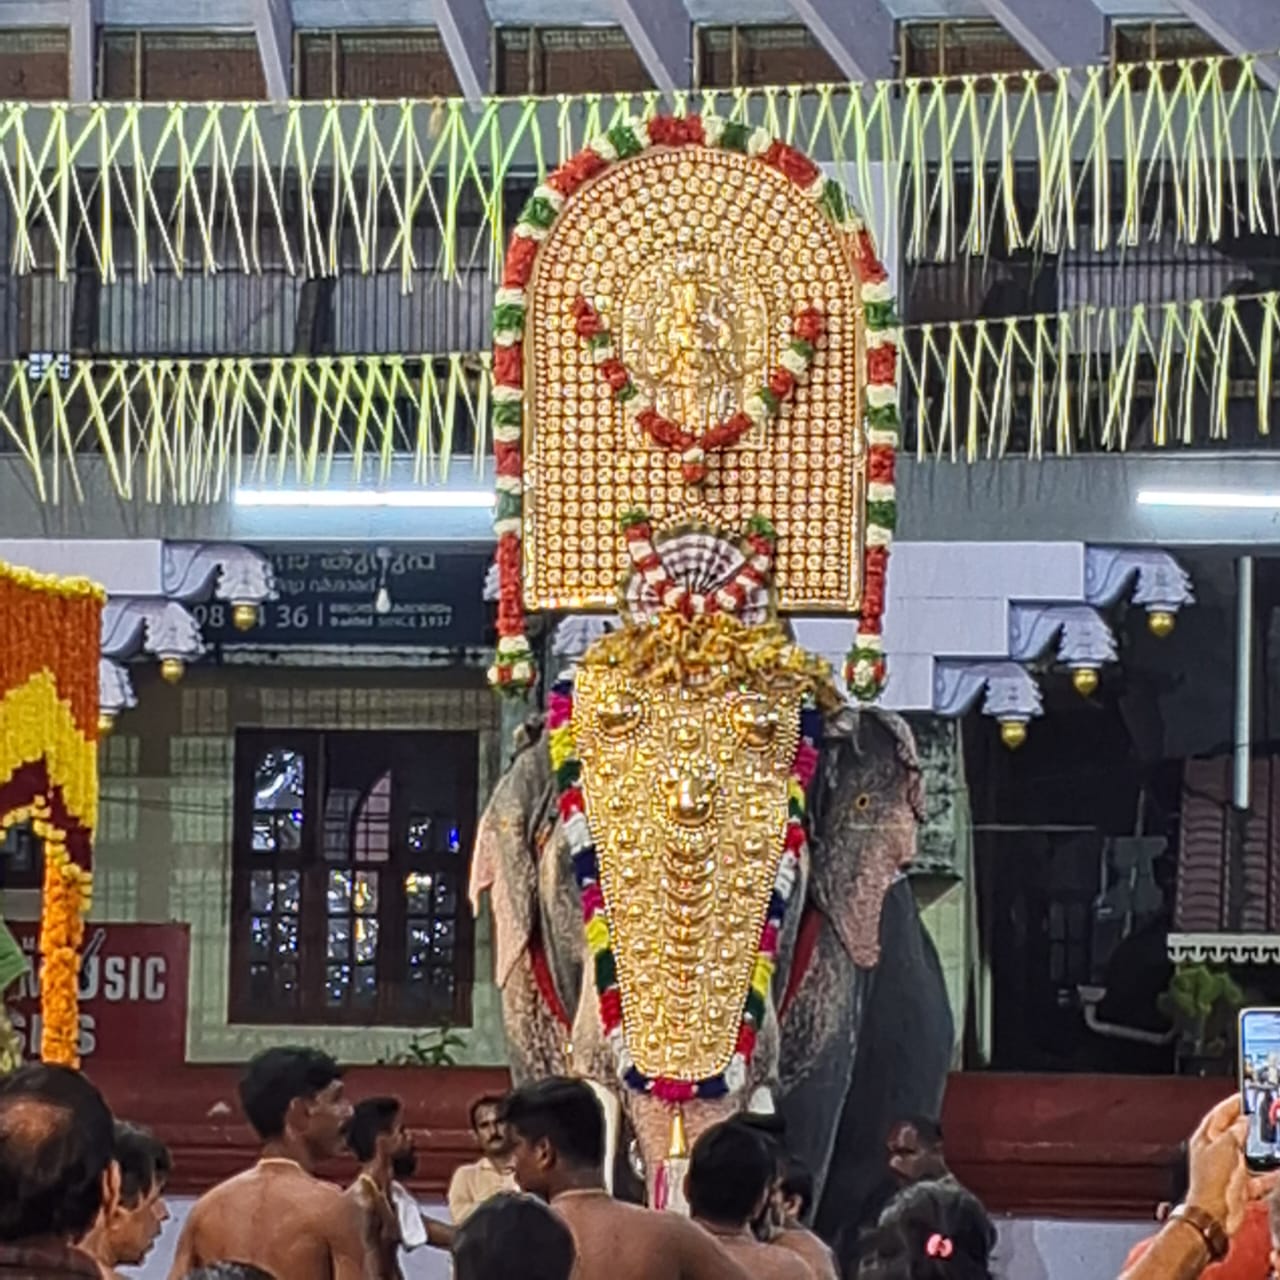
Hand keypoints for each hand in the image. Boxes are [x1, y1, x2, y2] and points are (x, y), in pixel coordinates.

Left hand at [1185, 1095, 1279, 1236]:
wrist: (1215, 1215)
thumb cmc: (1210, 1182)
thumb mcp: (1223, 1148)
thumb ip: (1235, 1133)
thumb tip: (1244, 1121)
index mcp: (1206, 1138)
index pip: (1219, 1114)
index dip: (1232, 1104)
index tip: (1246, 1095)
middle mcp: (1216, 1152)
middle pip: (1235, 1133)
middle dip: (1250, 1125)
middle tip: (1264, 1116)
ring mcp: (1229, 1169)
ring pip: (1249, 1154)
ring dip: (1262, 1149)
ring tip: (1274, 1140)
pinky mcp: (1240, 1186)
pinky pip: (1259, 1178)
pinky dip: (1269, 1175)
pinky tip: (1276, 1171)